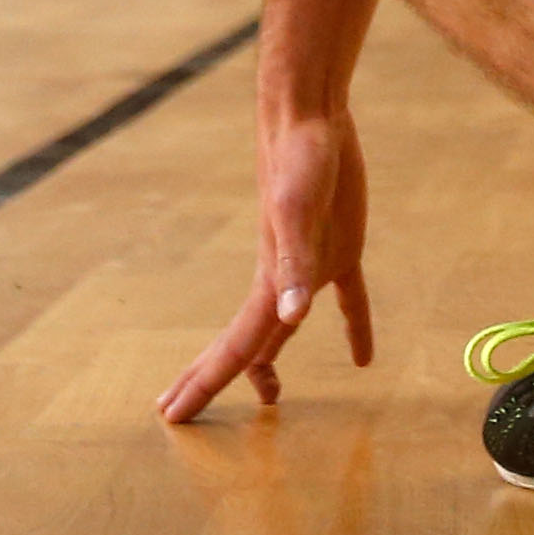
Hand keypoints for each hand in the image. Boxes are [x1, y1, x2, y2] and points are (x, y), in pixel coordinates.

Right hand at [158, 105, 374, 421]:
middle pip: (245, 345)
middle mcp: (283, 281)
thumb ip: (297, 264)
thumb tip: (291, 318)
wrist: (310, 116)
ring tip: (270, 397)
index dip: (204, 385)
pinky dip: (354, 329)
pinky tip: (361, 356)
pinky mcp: (342, 248)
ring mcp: (310, 265)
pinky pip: (346, 300)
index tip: (171, 417)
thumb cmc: (300, 160)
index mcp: (268, 282)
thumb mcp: (299, 211)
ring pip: (283, 328)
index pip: (234, 349)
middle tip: (180, 415)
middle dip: (213, 381)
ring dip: (270, 363)